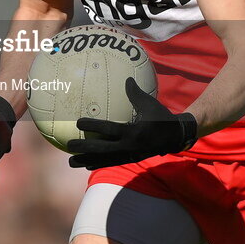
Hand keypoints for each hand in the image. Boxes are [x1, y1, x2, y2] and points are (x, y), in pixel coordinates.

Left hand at [67, 78, 196, 168]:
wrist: (176, 137)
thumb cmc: (161, 117)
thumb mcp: (150, 104)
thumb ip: (135, 93)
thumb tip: (126, 79)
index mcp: (134, 132)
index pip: (109, 129)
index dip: (93, 126)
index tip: (78, 122)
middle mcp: (130, 147)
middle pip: (103, 149)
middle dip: (85, 149)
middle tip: (68, 146)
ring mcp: (130, 155)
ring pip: (104, 160)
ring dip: (87, 161)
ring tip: (71, 162)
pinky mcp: (131, 160)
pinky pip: (111, 162)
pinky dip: (98, 164)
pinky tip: (86, 164)